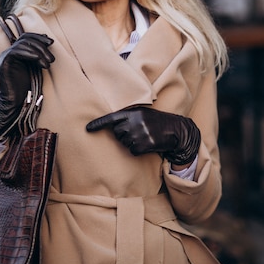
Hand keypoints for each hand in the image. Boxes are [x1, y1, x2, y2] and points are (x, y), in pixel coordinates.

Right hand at [0, 32, 54, 137]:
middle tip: (52, 58)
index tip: (51, 42)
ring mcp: (5, 57)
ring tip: (48, 64)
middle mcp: (9, 52)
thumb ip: (39, 55)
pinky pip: (15, 52)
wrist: (16, 102)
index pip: (26, 37)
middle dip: (41, 45)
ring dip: (39, 52)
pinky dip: (30, 54)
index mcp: (16, 52)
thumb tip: (48, 41)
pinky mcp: (4, 63)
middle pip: (25, 39)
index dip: (39, 37)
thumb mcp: (36, 66)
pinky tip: (39, 61)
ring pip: (22, 45)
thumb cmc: (27, 86)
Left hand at [86, 106, 200, 164]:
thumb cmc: (158, 122)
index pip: (111, 118)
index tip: (87, 129)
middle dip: (124, 135)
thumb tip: (114, 128)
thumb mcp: (144, 114)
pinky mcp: (144, 144)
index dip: (98, 124)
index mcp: (133, 112)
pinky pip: (133, 151)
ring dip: (133, 143)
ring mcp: (139, 133)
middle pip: (118, 133)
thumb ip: (130, 118)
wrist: (176, 130)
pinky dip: (139, 150)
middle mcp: (134, 122)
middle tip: (139, 132)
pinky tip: (148, 144)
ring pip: (125, 143)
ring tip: (146, 137)